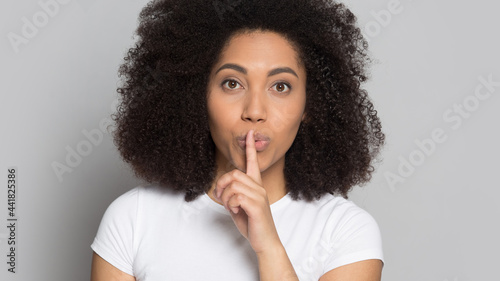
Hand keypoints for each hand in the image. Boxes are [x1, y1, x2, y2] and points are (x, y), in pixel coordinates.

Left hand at [213, 130, 280, 252]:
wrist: (265, 241)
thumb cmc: (253, 223)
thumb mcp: (239, 206)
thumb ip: (233, 194)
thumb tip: (223, 188)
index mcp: (256, 186)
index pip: (253, 162)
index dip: (250, 147)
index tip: (249, 132)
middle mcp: (259, 188)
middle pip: (234, 174)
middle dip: (222, 184)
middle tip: (221, 198)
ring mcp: (259, 196)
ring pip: (233, 185)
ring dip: (226, 197)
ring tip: (230, 207)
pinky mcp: (256, 205)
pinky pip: (236, 197)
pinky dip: (230, 204)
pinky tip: (235, 211)